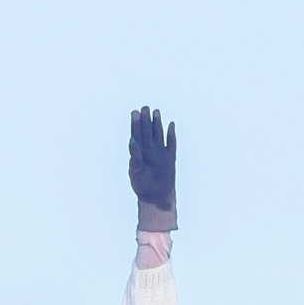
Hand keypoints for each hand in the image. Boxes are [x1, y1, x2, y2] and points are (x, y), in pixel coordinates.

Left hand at [129, 106, 176, 230]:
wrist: (155, 197)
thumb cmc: (142, 186)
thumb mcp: (135, 170)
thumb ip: (134, 155)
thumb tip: (132, 140)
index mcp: (138, 153)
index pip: (136, 135)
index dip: (135, 124)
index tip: (134, 113)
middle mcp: (149, 151)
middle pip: (147, 132)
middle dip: (145, 120)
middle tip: (144, 108)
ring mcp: (159, 153)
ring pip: (158, 134)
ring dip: (157, 123)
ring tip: (155, 111)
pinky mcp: (169, 157)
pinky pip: (171, 143)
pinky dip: (171, 134)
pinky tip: (170, 124)